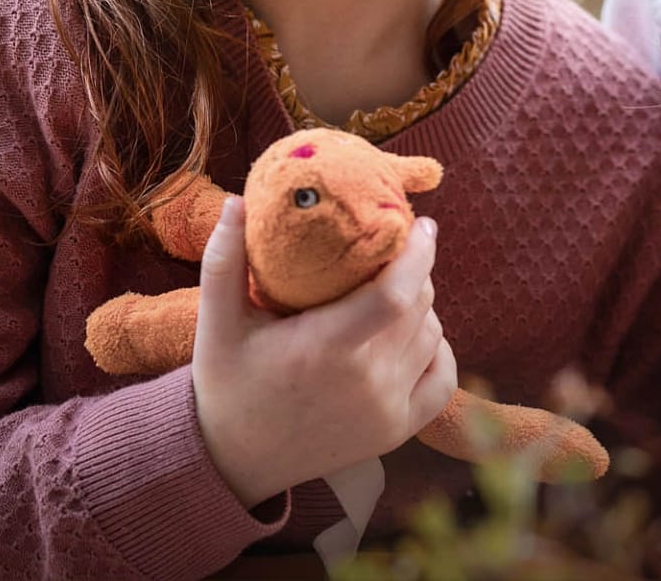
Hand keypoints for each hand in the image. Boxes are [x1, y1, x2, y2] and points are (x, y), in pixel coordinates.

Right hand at [191, 198, 455, 505]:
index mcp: (326, 348)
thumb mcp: (217, 324)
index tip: (420, 224)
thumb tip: (236, 201)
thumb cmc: (228, 384)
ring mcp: (386, 410)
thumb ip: (225, 261)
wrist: (236, 461)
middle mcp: (366, 381)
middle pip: (420, 306)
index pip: (397, 293)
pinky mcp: (397, 431)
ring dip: (423, 305)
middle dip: (416, 270)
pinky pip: (443, 377)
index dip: (418, 254)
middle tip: (396, 251)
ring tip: (395, 288)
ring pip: (432, 335)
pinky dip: (438, 348)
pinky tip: (414, 333)